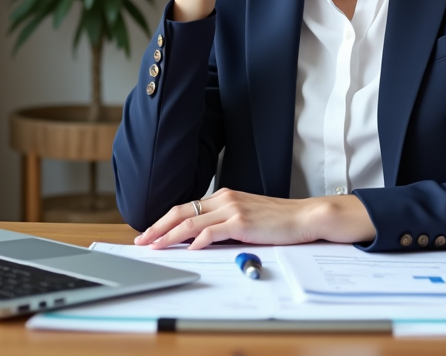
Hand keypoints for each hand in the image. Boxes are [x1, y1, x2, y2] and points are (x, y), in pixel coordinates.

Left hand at [131, 188, 376, 249]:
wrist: (303, 217)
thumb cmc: (278, 220)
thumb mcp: (246, 216)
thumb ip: (224, 223)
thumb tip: (201, 238)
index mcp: (224, 196)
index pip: (186, 206)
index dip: (164, 220)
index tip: (150, 232)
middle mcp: (225, 198)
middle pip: (182, 211)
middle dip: (158, 227)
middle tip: (142, 240)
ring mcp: (232, 209)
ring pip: (191, 222)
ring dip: (169, 236)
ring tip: (155, 246)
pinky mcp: (241, 222)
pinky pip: (212, 232)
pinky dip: (197, 241)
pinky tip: (188, 249)